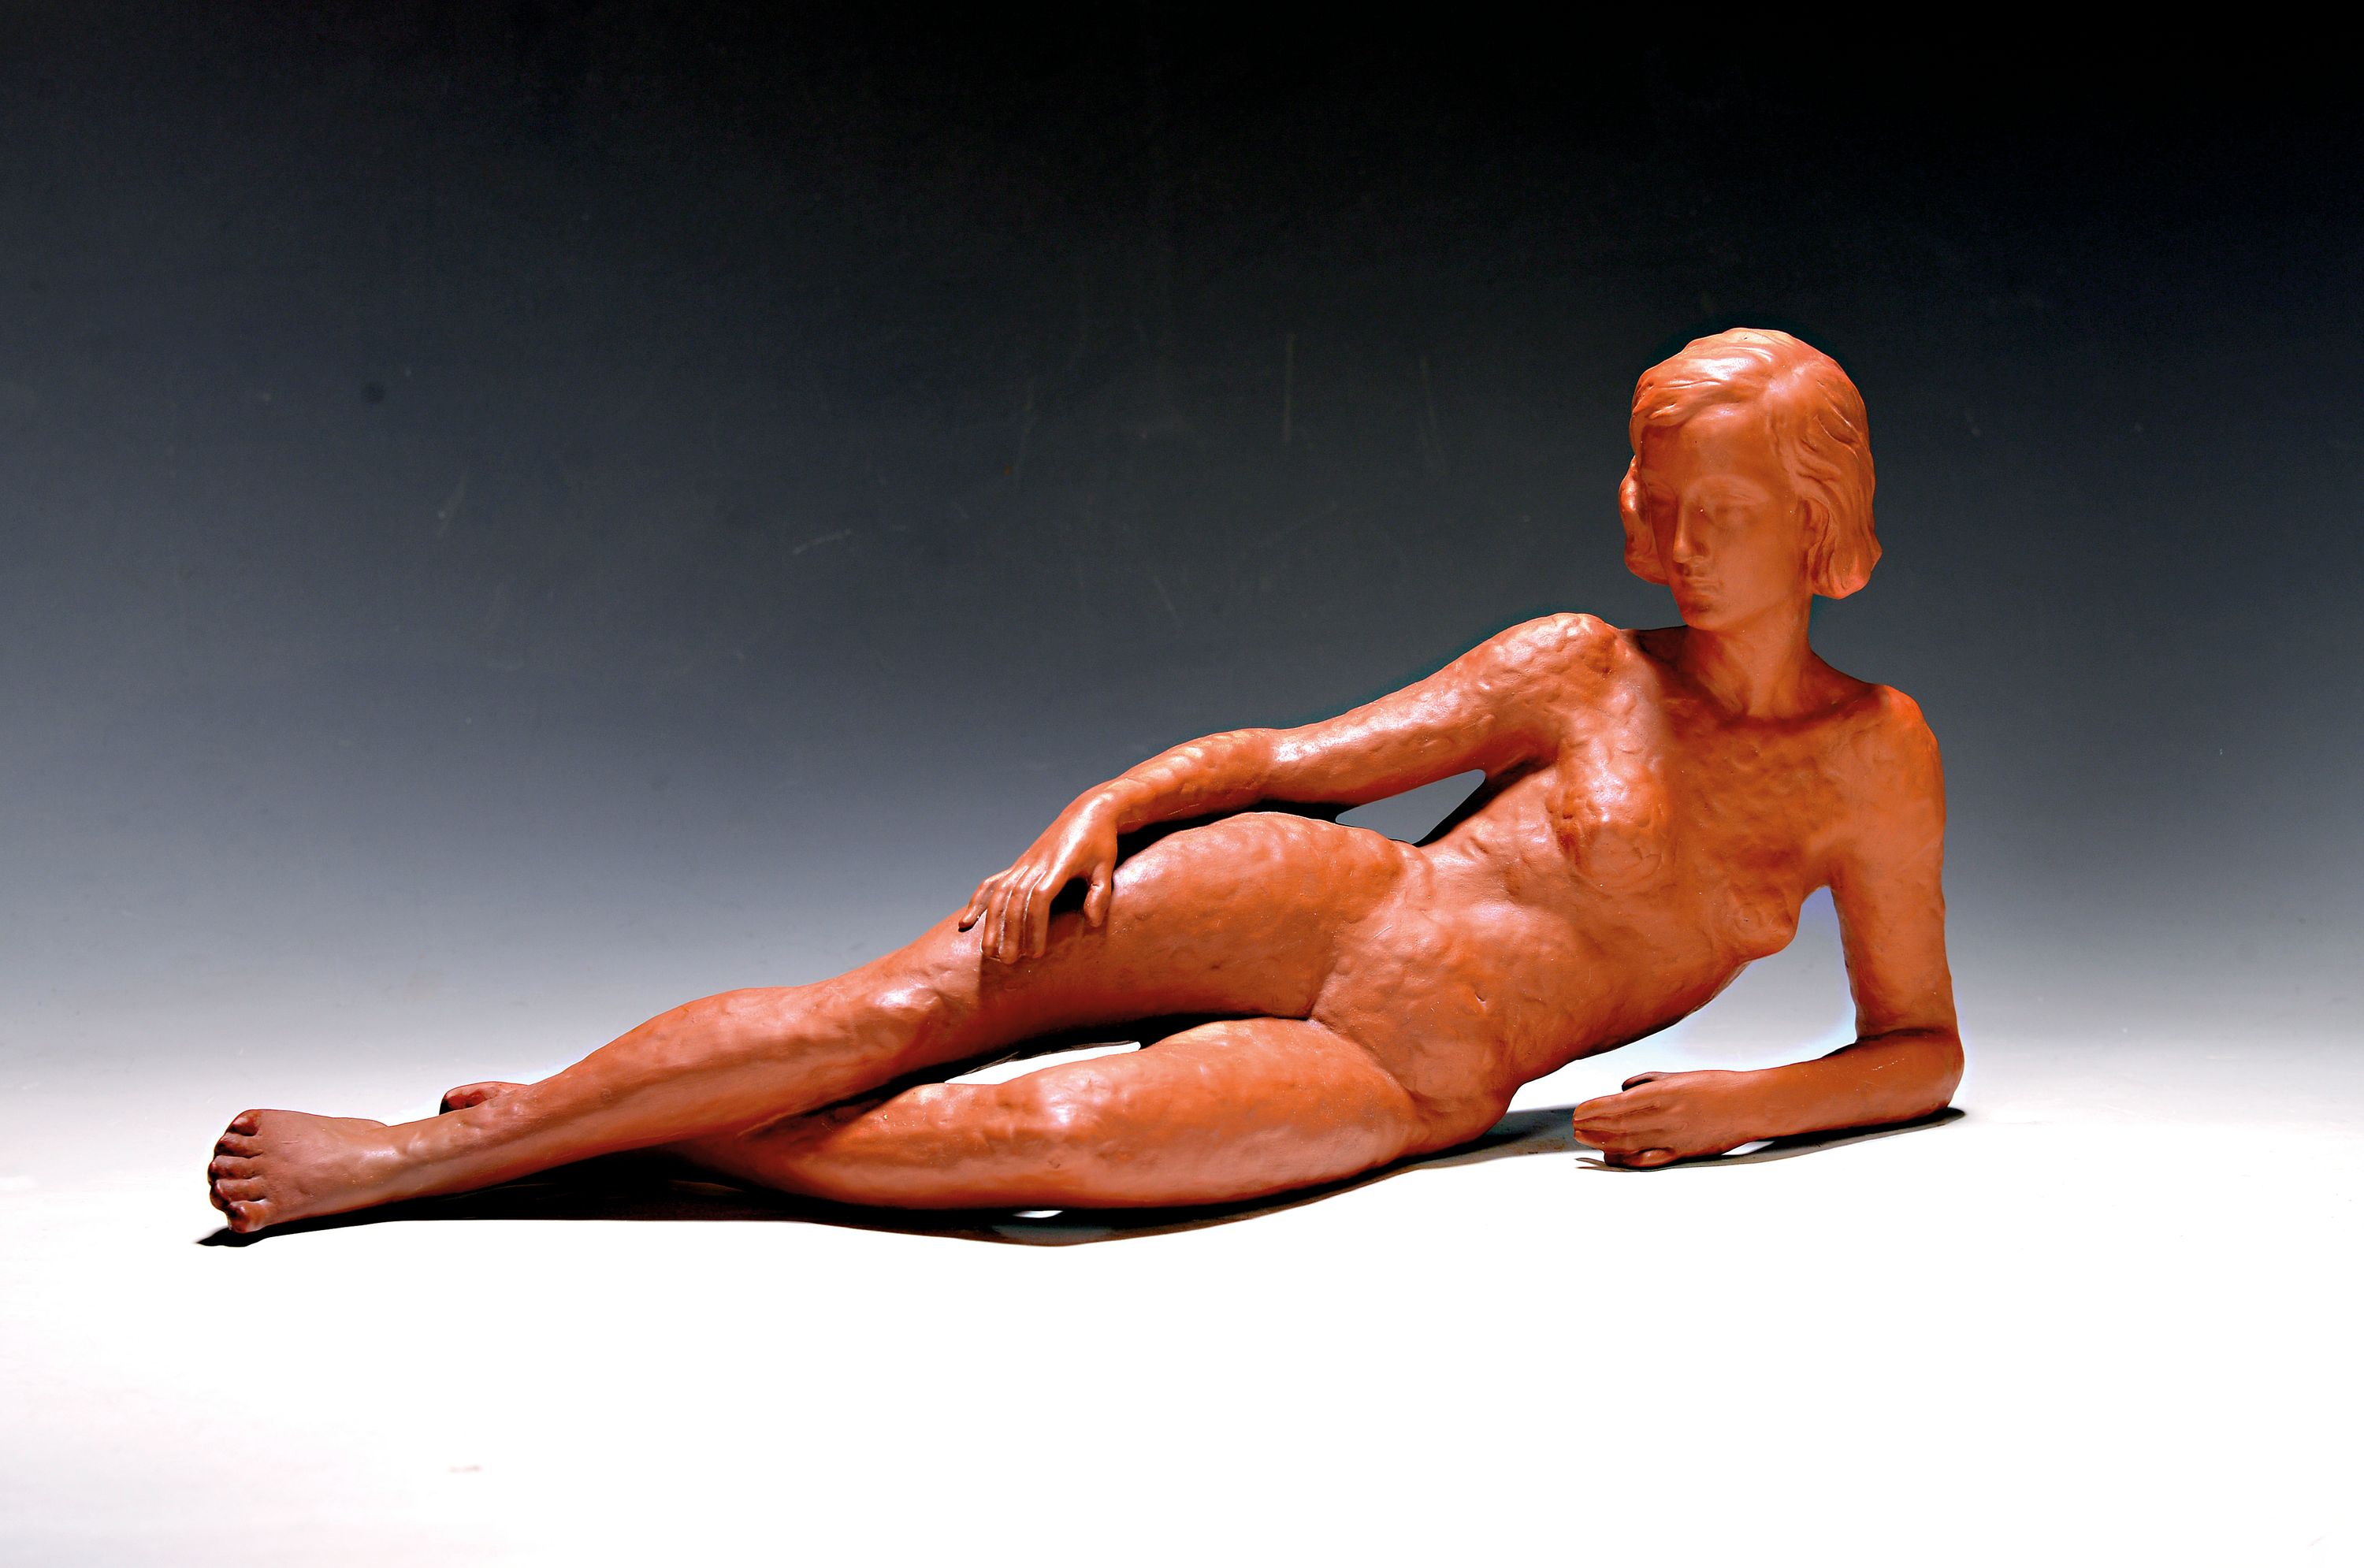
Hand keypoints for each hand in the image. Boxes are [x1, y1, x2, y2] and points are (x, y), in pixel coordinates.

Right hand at [959, 790, 1121, 963]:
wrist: (1087, 813)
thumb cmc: (1100, 842)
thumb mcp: (1106, 866)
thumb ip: (1100, 894)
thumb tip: (1092, 922)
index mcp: (1058, 865)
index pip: (1040, 898)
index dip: (1035, 926)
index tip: (1036, 953)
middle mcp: (1036, 864)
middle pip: (1015, 900)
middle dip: (1009, 932)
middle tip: (1008, 962)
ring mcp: (1024, 863)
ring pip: (1000, 894)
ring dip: (991, 923)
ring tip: (988, 952)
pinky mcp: (1018, 864)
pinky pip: (993, 883)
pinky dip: (978, 901)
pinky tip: (966, 922)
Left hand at [1570, 1069, 1760, 1168]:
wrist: (1750, 1105)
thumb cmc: (1717, 1086)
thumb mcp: (1679, 1076)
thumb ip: (1649, 1080)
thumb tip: (1623, 1087)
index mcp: (1662, 1093)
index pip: (1617, 1103)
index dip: (1594, 1109)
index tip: (1579, 1111)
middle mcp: (1664, 1116)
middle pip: (1617, 1125)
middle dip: (1591, 1126)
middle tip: (1575, 1126)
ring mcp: (1672, 1137)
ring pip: (1628, 1143)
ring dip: (1602, 1141)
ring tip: (1585, 1139)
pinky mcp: (1682, 1152)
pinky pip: (1648, 1158)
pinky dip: (1626, 1159)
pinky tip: (1612, 1156)